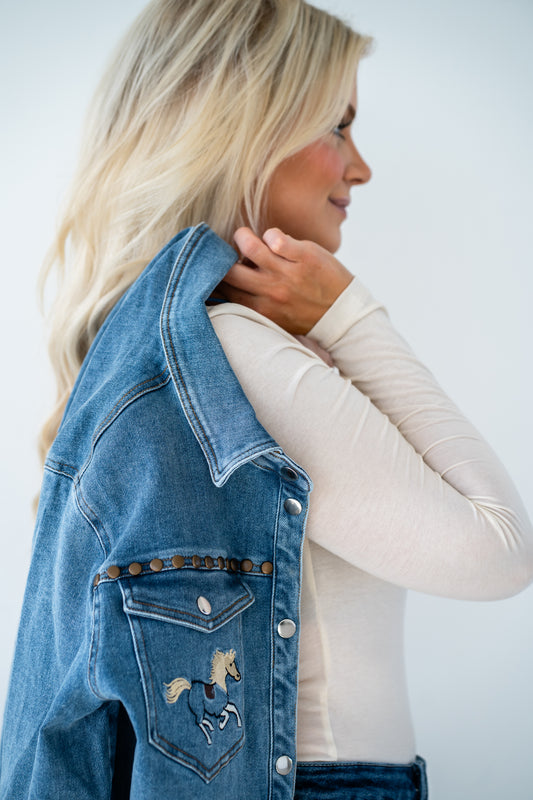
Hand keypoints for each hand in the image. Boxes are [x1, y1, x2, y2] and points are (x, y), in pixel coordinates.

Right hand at [213, 227, 352, 334]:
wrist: (342, 315)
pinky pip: (275, 237)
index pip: (224, 289)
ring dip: (243, 237)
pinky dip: (271, 234)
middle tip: (230, 250)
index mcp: (260, 309)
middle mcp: (270, 292)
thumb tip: (224, 283)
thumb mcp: (273, 316)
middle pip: (229, 270)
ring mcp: (287, 274)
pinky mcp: (304, 257)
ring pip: (249, 246)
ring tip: (247, 238)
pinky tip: (275, 239)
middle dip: (223, 256)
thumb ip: (251, 301)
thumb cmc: (304, 313)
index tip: (214, 266)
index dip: (214, 275)